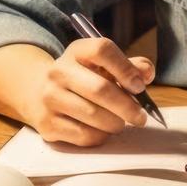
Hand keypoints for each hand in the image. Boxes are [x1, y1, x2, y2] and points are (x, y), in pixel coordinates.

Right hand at [20, 37, 156, 146]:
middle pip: (100, 89)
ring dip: (116, 123)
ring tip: (121, 122)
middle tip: (140, 116)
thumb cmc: (84, 79)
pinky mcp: (47, 124)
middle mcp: (58, 72)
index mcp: (77, 51)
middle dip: (127, 106)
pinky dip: (101, 135)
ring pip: (94, 115)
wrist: (40, 93)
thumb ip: (131, 66)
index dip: (126, 69)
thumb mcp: (105, 66)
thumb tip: (146, 74)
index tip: (139, 86)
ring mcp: (49, 98)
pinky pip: (84, 135)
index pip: (102, 50)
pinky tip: (103, 130)